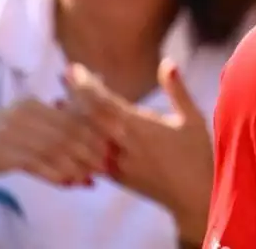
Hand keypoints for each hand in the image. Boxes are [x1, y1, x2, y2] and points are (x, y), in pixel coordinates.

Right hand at [0, 96, 105, 186]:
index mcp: (31, 104)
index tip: (115, 147)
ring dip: (75, 167)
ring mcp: (6, 133)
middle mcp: (19, 114)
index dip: (95, 132)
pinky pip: (33, 164)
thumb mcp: (29, 127)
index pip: (71, 116)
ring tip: (90, 180)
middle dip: (89, 151)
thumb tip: (98, 129)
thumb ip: (58, 125)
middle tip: (106, 167)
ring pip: (52, 150)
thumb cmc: (1, 143)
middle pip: (65, 133)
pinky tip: (68, 184)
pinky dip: (54, 175)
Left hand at [63, 61, 212, 242]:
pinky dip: (78, 143)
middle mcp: (124, 144)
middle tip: (60, 77)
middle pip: (90, 117)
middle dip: (75, 95)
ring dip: (71, 119)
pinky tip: (70, 135)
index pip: (106, 102)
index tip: (74, 69)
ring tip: (57, 102)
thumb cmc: (197, 153)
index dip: (88, 85)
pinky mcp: (116, 177)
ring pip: (86, 138)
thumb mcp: (192, 118)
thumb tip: (168, 62)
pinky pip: (90, 158)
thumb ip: (177, 91)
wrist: (194, 194)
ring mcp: (117, 162)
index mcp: (141, 126)